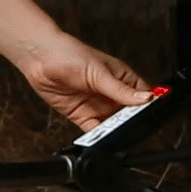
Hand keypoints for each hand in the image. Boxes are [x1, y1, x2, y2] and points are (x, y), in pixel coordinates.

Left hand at [18, 34, 152, 131]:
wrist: (39, 57)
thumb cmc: (69, 53)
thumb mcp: (99, 73)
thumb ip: (121, 90)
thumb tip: (147, 98)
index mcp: (122, 78)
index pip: (142, 96)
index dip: (149, 106)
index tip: (152, 116)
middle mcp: (111, 93)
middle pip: (130, 114)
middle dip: (132, 123)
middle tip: (133, 128)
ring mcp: (98, 105)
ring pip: (114, 125)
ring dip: (116, 131)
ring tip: (117, 134)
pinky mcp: (82, 116)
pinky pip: (95, 131)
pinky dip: (99, 138)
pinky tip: (102, 138)